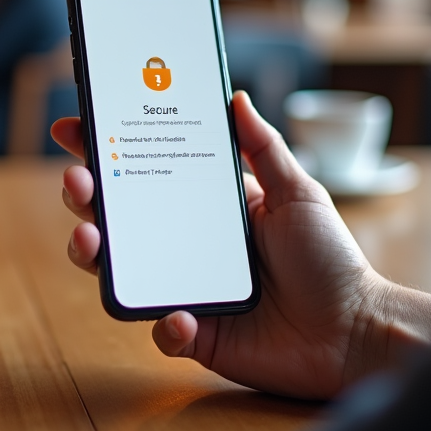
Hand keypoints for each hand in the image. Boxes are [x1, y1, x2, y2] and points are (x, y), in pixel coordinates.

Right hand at [51, 91, 430, 399]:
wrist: (355, 332)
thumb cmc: (330, 260)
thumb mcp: (299, 192)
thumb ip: (264, 148)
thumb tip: (236, 96)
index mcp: (205, 206)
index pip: (145, 170)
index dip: (105, 150)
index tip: (75, 127)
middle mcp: (185, 244)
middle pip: (117, 217)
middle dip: (86, 195)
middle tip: (79, 180)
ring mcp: (185, 288)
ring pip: (120, 271)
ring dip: (94, 253)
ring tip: (90, 239)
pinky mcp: (195, 334)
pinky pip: (162, 330)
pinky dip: (165, 324)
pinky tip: (182, 315)